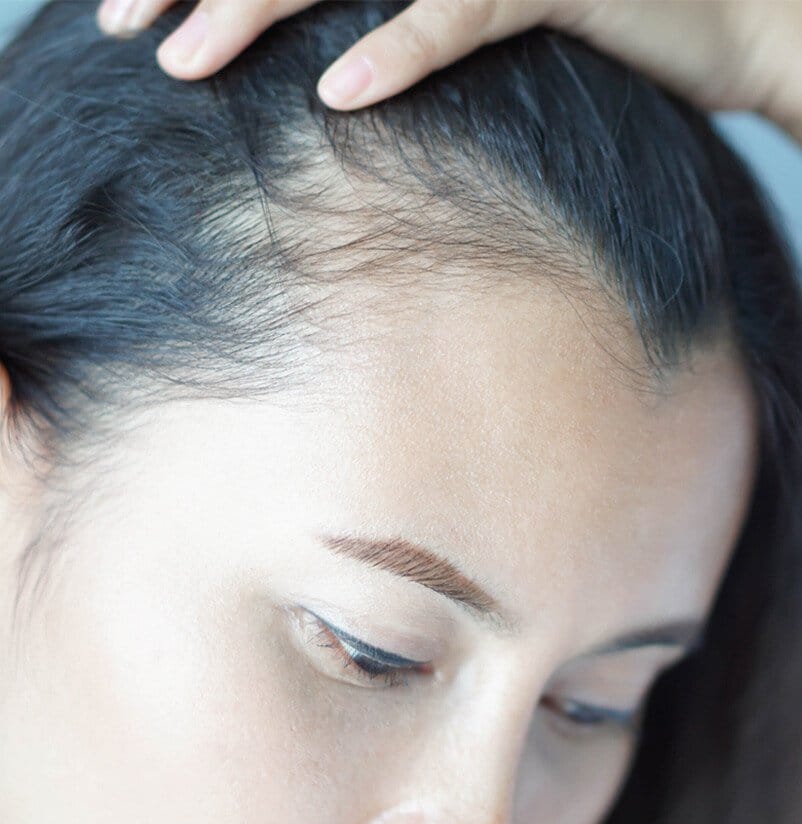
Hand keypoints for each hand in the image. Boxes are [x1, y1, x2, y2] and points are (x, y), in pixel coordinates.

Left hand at [96, 0, 801, 143]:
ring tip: (181, 64)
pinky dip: (403, 48)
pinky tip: (341, 99)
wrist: (737, 11)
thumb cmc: (602, 10)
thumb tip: (327, 52)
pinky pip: (465, 8)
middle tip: (119, 25)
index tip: (138, 3)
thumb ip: (409, 0)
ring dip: (255, 6)